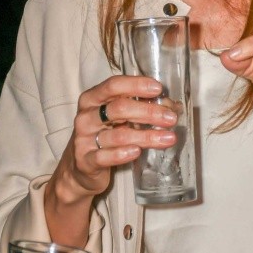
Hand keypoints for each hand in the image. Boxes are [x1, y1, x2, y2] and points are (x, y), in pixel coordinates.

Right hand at [50, 74, 178, 203]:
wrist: (81, 168)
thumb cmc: (104, 134)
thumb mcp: (117, 118)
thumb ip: (138, 108)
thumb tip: (171, 106)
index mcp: (92, 98)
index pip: (113, 85)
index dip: (136, 85)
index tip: (158, 88)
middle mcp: (86, 116)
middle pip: (119, 108)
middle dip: (148, 112)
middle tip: (171, 118)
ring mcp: (83, 139)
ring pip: (118, 135)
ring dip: (146, 136)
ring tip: (168, 138)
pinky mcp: (85, 161)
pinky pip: (104, 156)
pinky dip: (122, 154)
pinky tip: (137, 152)